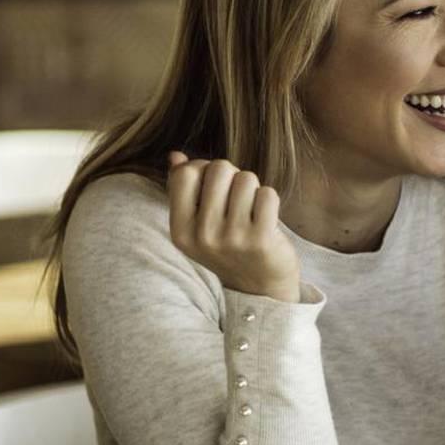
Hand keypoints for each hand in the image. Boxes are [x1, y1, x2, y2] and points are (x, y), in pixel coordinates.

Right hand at [167, 151, 300, 302]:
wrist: (260, 288)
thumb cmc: (229, 247)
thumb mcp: (198, 226)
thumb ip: (184, 190)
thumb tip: (175, 155)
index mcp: (180, 231)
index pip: (186, 173)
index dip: (204, 169)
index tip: (215, 185)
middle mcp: (202, 236)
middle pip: (219, 169)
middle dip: (233, 175)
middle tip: (238, 198)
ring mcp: (232, 239)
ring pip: (246, 179)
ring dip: (253, 188)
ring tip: (251, 210)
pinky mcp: (261, 240)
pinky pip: (267, 194)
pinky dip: (269, 200)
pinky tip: (266, 218)